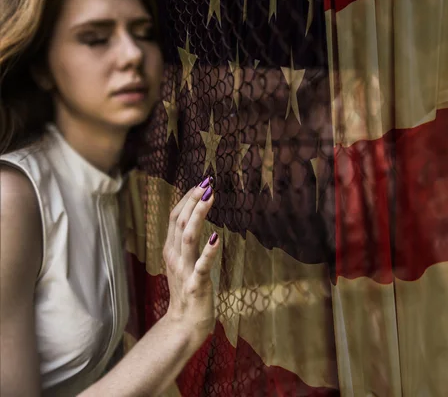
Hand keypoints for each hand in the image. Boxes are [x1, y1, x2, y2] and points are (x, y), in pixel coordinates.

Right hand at [162, 177, 218, 343]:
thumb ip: (186, 241)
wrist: (184, 324)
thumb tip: (194, 216)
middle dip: (193, 200)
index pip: (175, 217)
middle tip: (207, 182)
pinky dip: (209, 251)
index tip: (201, 182)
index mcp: (171, 250)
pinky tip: (218, 238)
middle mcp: (174, 257)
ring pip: (188, 238)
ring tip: (209, 198)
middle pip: (180, 222)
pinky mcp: (196, 285)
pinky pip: (202, 266)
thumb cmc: (187, 290)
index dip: (187, 198)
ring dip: (199, 216)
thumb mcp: (183, 262)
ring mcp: (184, 270)